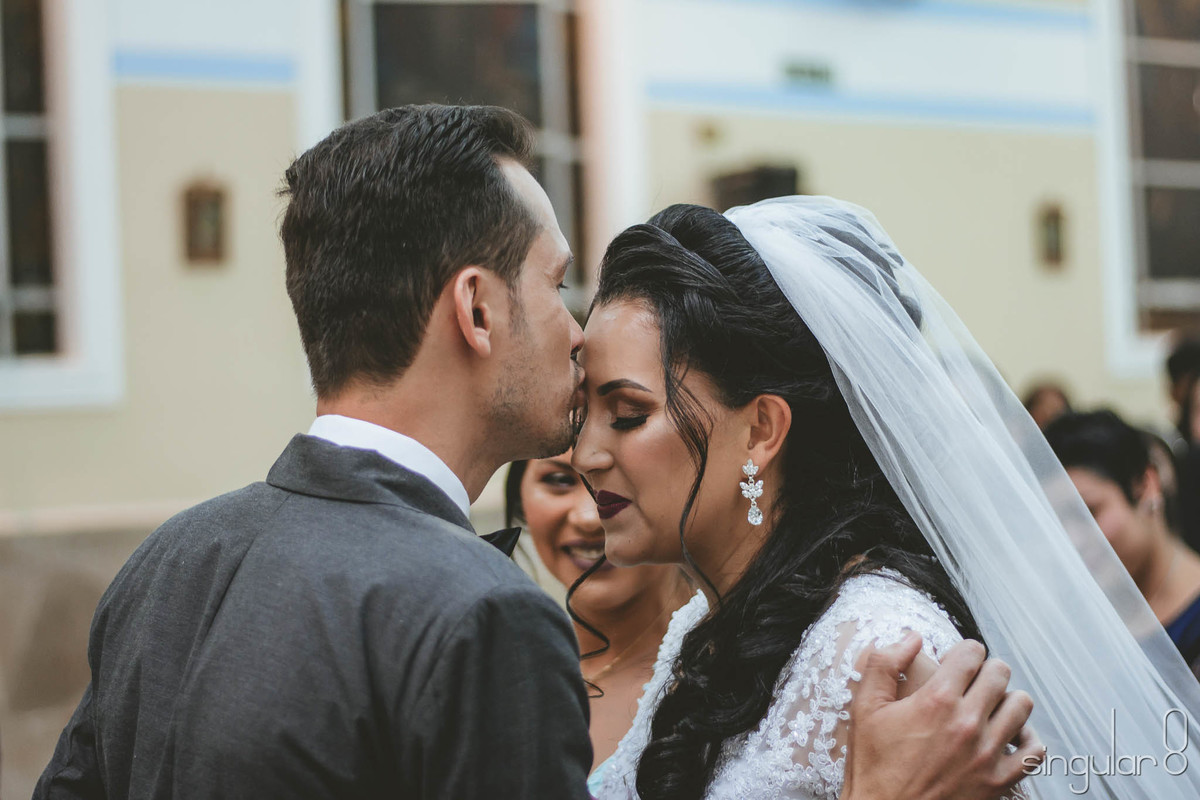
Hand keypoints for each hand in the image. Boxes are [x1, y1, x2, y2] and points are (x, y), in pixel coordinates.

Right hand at [840, 633, 1043, 799]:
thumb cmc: (872, 765)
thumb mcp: (864, 708)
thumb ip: (883, 664)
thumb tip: (911, 637)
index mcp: (937, 700)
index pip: (972, 652)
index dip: (962, 651)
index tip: (953, 662)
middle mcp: (968, 723)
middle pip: (1000, 672)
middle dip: (984, 670)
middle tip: (968, 683)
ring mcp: (988, 753)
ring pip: (1022, 705)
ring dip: (1006, 699)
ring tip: (989, 706)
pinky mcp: (999, 781)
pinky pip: (1034, 750)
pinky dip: (1026, 739)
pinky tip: (1007, 736)